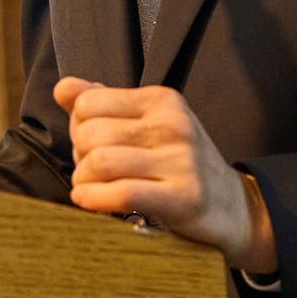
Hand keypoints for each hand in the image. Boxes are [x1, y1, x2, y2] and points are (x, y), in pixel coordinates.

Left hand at [54, 76, 277, 274]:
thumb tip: (62, 89)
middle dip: (79, 156)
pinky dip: (94, 199)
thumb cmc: (180, 166)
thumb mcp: (148, 124)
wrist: (234, 208)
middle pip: (89, 133)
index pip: (88, 103)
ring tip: (91, 188)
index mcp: (161, 100)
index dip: (77, 127)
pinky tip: (88, 201)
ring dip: (84, 180)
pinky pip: (122, 193)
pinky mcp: (183, 197)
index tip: (90, 146)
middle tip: (91, 172)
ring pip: (100, 162)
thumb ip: (104, 104)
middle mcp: (173, 124)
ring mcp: (181, 160)